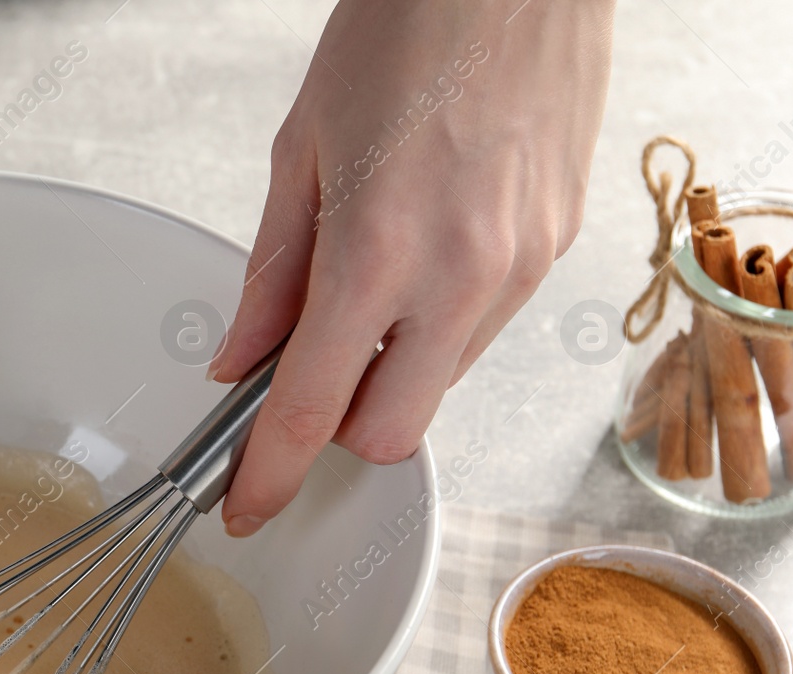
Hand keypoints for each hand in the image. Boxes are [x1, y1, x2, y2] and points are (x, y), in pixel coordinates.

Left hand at [210, 0, 615, 533]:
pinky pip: (481, 333)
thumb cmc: (406, 32)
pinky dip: (436, 328)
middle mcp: (459, 276)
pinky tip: (421, 258)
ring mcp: (517, 269)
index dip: (269, 475)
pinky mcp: (553, 252)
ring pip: (438, 387)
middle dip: (337, 430)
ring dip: (390, 373)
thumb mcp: (299, 151)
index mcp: (378, 251)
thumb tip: (240, 361)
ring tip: (369, 283)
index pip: (310, 410)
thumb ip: (270, 276)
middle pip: (388, 434)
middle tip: (303, 378)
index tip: (245, 506)